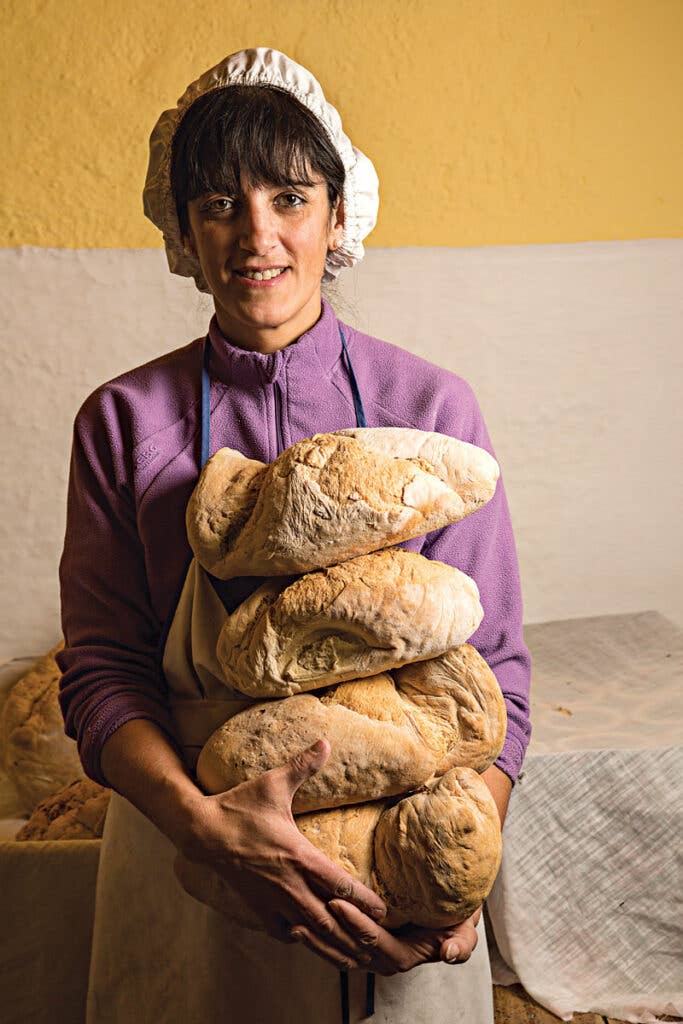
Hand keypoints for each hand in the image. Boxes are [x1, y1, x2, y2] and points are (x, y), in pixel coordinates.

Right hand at [175, 738, 387, 968]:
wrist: (202, 831)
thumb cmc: (240, 806)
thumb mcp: (274, 783)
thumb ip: (303, 765)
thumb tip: (325, 741)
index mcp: (299, 856)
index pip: (340, 885)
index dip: (364, 900)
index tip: (384, 911)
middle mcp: (289, 885)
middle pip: (330, 920)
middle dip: (354, 933)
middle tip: (377, 943)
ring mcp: (272, 901)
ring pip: (309, 933)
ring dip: (332, 945)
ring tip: (354, 959)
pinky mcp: (258, 909)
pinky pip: (284, 933)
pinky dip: (300, 939)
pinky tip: (311, 939)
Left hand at [289, 900, 481, 975]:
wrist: (450, 908)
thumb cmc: (457, 915)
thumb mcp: (466, 928)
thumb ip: (462, 943)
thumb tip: (449, 955)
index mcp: (404, 956)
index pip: (375, 945)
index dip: (356, 927)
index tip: (338, 903)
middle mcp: (383, 959)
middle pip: (351, 950)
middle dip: (330, 930)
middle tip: (311, 906)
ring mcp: (369, 953)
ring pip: (339, 951)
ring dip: (318, 939)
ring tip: (295, 921)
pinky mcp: (359, 942)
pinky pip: (336, 945)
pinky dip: (318, 937)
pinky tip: (298, 922)